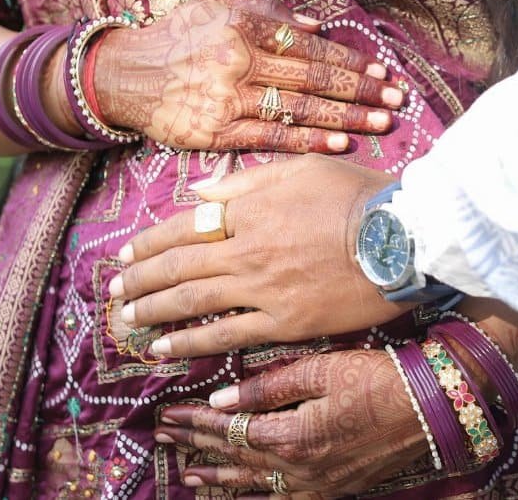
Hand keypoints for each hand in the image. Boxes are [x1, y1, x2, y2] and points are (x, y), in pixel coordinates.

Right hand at [93, 0, 404, 152]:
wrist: (126, 75)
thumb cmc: (179, 37)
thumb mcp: (219, 5)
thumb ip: (270, 12)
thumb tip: (317, 26)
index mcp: (244, 25)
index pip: (310, 46)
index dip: (350, 61)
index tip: (383, 72)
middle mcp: (239, 60)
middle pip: (313, 78)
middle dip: (360, 91)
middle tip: (396, 101)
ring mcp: (229, 99)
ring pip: (298, 110)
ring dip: (345, 118)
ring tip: (381, 124)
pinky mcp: (217, 132)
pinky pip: (271, 138)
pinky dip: (308, 142)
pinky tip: (339, 145)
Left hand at [110, 155, 408, 356]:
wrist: (404, 238)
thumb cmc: (359, 196)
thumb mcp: (301, 169)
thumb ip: (246, 183)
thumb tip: (199, 193)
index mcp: (249, 209)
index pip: (184, 226)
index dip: (150, 242)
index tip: (126, 253)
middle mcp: (247, 250)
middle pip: (178, 267)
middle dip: (139, 279)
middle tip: (112, 291)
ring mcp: (263, 289)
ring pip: (191, 302)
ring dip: (152, 311)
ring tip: (124, 319)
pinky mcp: (284, 322)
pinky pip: (226, 335)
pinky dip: (189, 341)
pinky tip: (162, 348)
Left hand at [154, 350, 427, 497]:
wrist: (431, 408)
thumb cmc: (377, 378)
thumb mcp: (320, 369)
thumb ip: (269, 387)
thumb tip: (223, 399)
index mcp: (291, 436)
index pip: (230, 430)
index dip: (197, 423)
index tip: (169, 415)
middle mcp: (299, 469)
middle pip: (236, 459)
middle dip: (197, 448)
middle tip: (164, 439)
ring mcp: (318, 485)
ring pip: (256, 486)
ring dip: (219, 480)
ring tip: (188, 477)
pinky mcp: (336, 489)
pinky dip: (260, 499)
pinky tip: (247, 498)